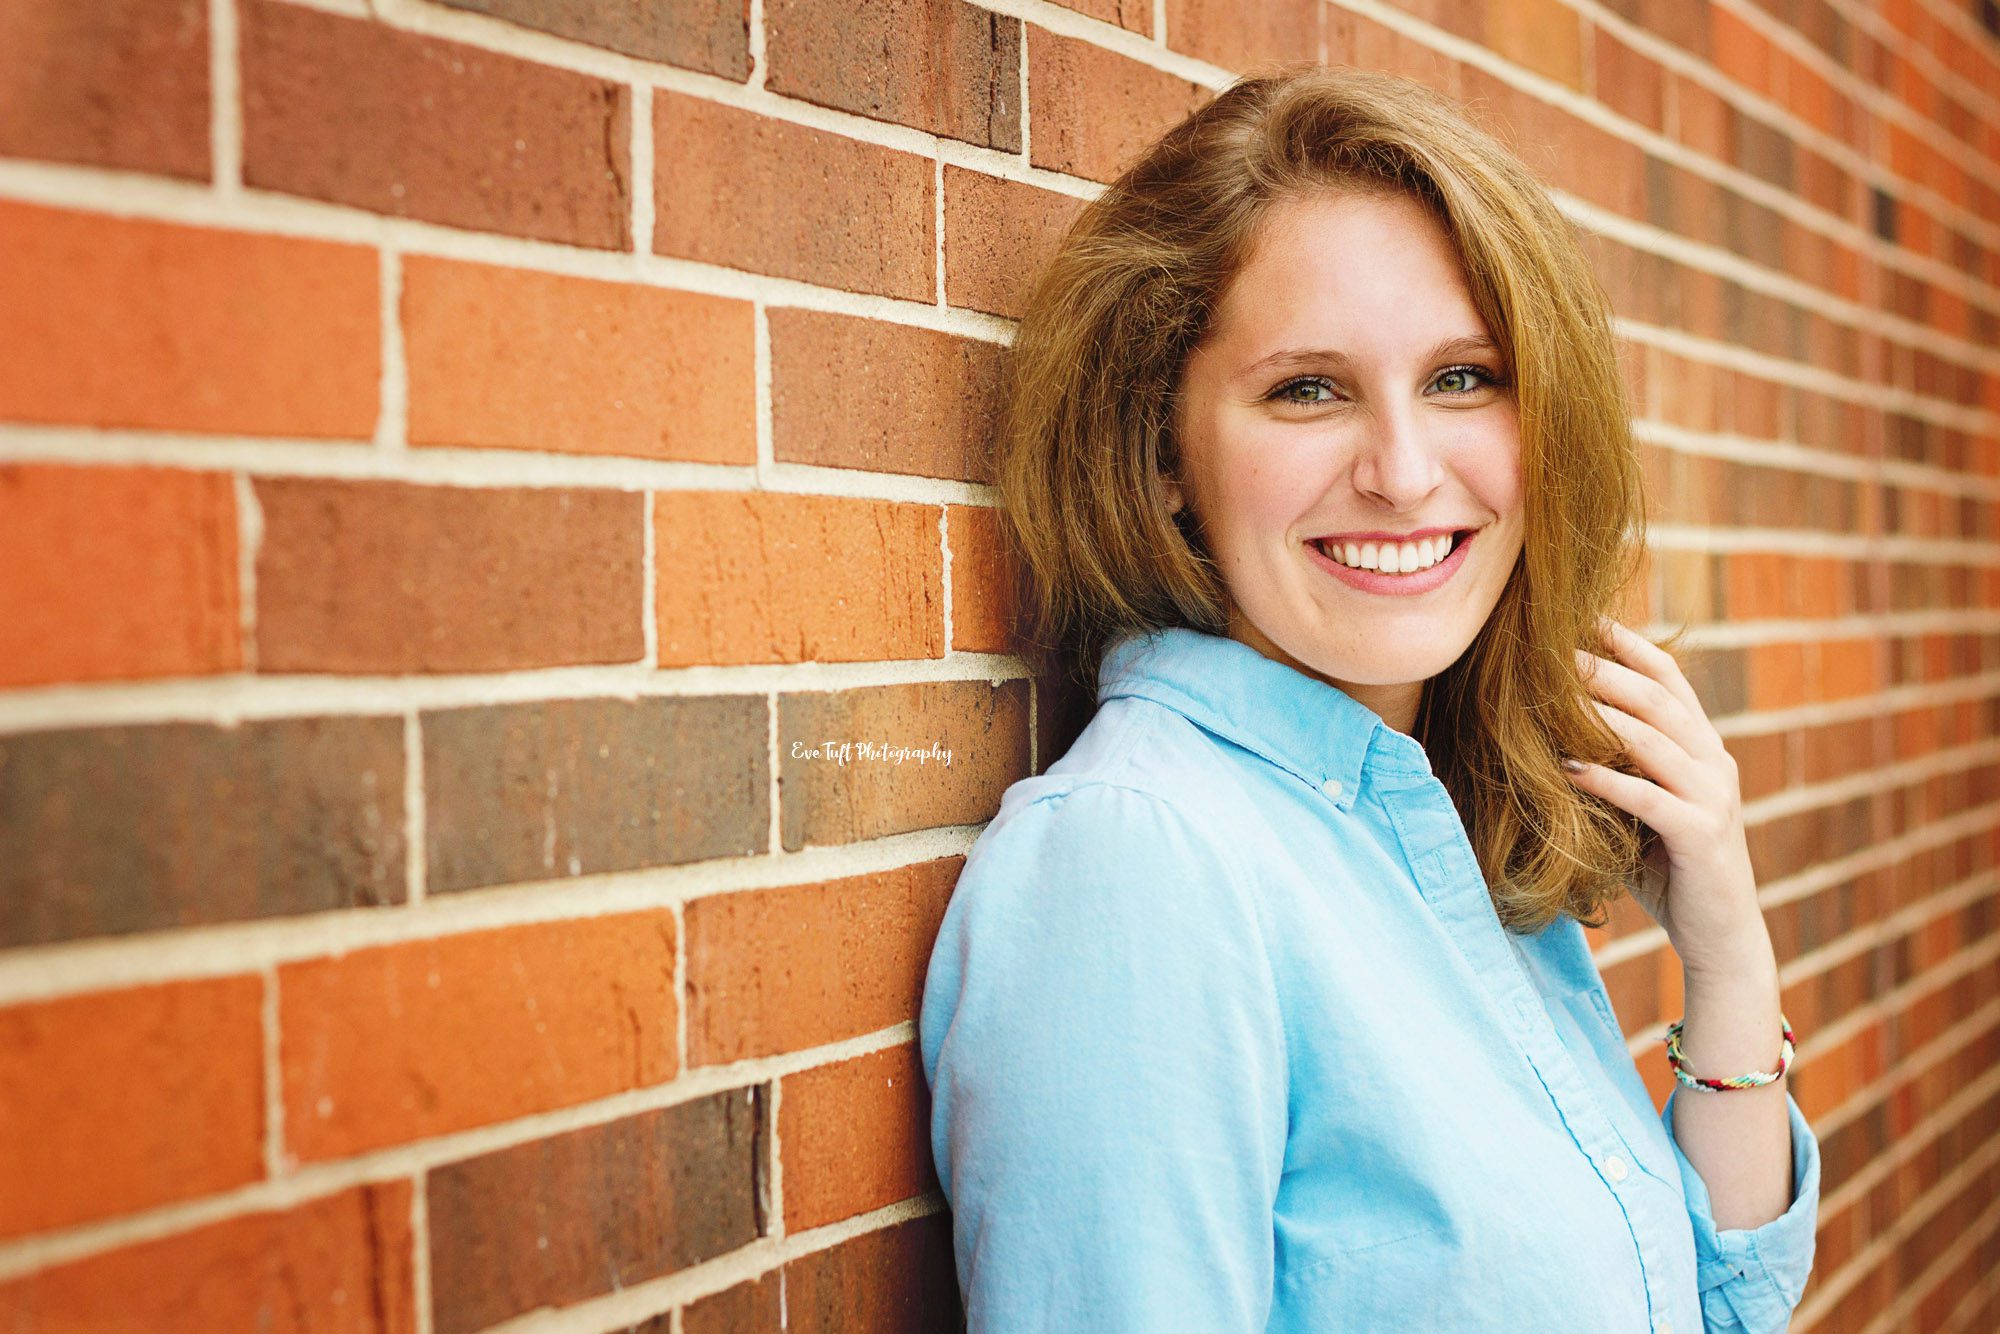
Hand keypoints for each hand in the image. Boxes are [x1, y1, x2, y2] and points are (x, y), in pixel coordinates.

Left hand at [1563, 616, 1768, 976]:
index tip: (1584, 617)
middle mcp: (1714, 763)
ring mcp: (1713, 797)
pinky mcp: (1700, 834)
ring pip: (1653, 738)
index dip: (1630, 644)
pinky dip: (1606, 778)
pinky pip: (1646, 797)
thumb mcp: (1644, 808)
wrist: (1720, 936)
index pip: (1669, 680)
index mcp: (1703, 749)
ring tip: (1552, 692)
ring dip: (1599, 712)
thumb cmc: (1670, 870)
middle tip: (1554, 645)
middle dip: (1604, 667)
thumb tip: (1554, 733)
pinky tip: (1567, 766)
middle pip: (1656, 698)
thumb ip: (1621, 769)